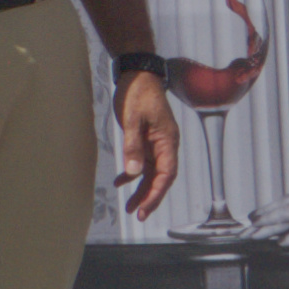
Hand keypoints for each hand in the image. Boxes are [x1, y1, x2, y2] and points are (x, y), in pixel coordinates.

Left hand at [113, 67, 178, 220]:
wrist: (137, 73)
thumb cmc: (138, 93)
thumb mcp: (133, 119)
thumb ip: (133, 146)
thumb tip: (134, 172)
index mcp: (167, 140)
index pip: (167, 174)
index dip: (157, 193)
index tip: (145, 209)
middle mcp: (165, 144)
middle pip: (161, 177)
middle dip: (150, 197)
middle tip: (139, 215)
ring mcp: (156, 142)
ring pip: (152, 172)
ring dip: (142, 189)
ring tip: (130, 207)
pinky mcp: (146, 139)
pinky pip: (142, 162)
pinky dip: (133, 173)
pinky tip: (121, 182)